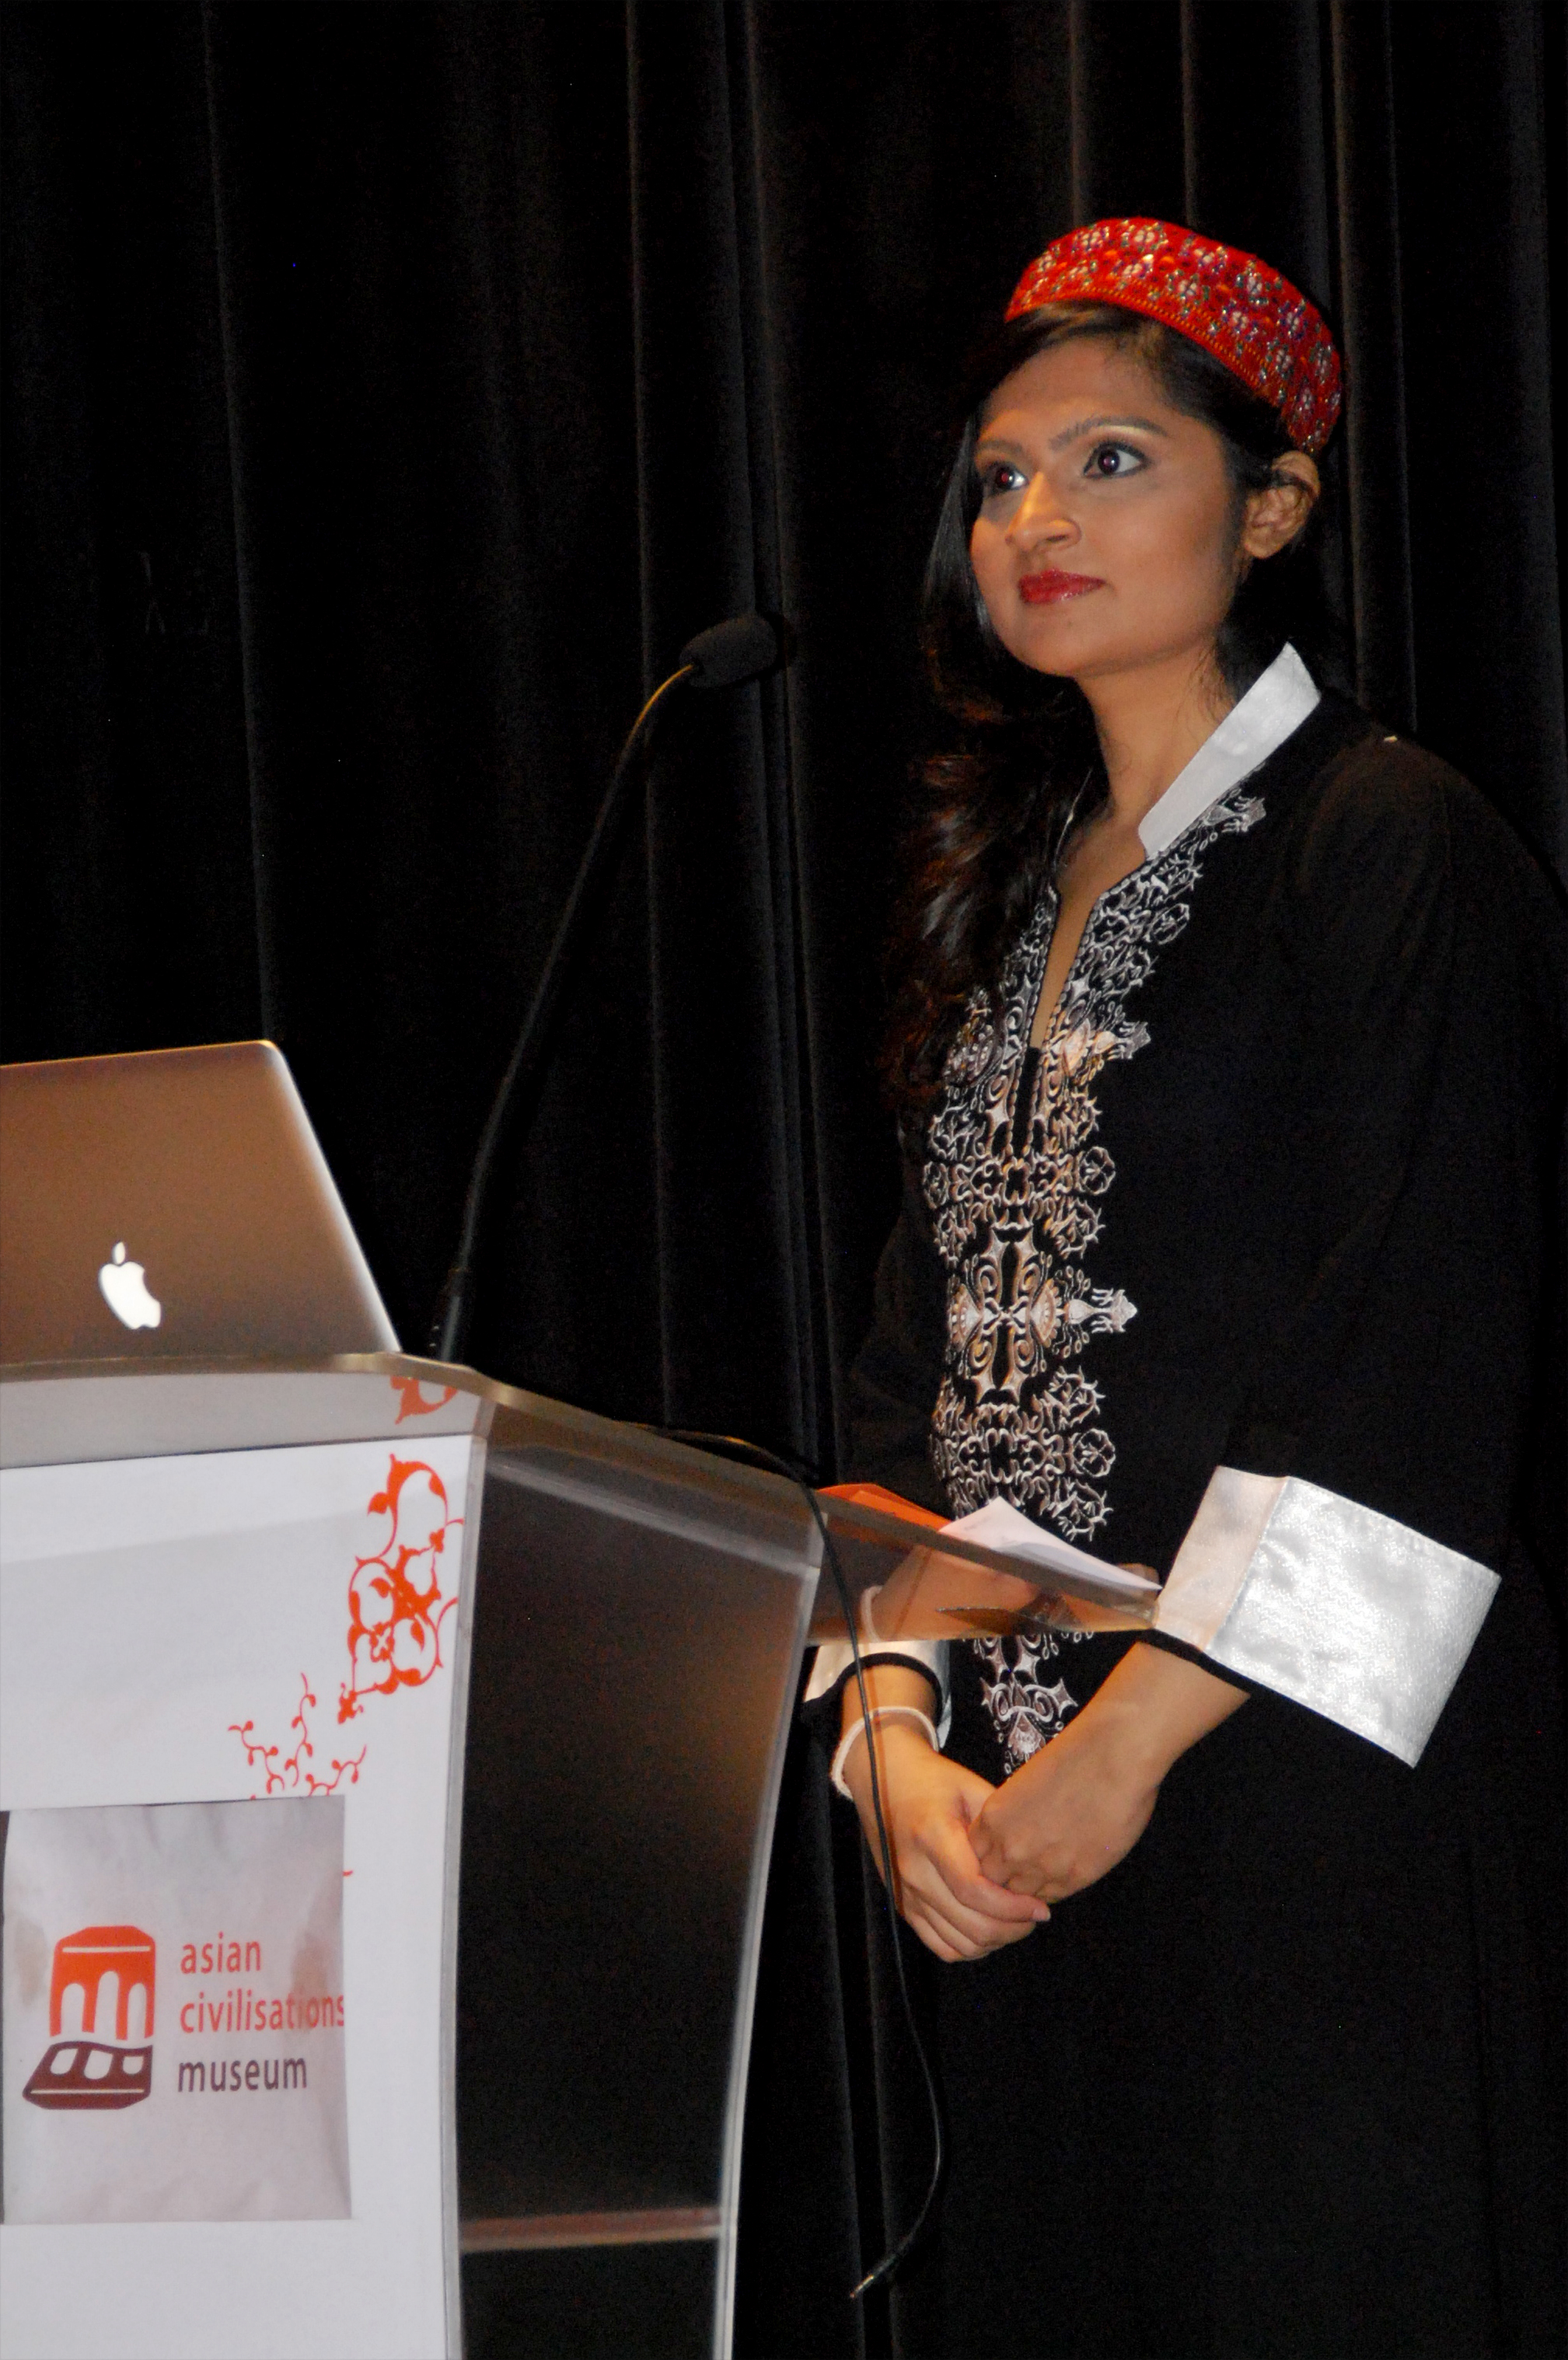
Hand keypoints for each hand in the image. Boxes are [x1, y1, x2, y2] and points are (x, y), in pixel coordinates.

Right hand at [842, 1720, 1048, 1963]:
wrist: (884, 1782)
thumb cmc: (933, 1781)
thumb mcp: (971, 1788)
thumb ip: (1000, 1826)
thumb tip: (1033, 1862)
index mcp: (932, 1836)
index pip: (974, 1890)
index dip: (1013, 1907)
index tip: (1040, 1907)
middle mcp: (914, 1871)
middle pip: (970, 1924)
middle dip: (1012, 1928)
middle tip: (1035, 1915)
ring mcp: (906, 1893)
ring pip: (959, 1944)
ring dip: (995, 1941)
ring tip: (1016, 1922)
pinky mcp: (904, 1906)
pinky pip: (941, 1946)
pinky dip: (971, 1948)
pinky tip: (989, 1930)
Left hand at [970, 1643, 1246, 1902]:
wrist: (1112, 1754)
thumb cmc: (1074, 1757)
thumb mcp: (1023, 1785)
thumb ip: (1012, 1818)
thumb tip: (1017, 1837)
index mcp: (994, 1818)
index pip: (976, 1855)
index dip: (992, 1855)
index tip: (1007, 1850)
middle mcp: (1011, 1847)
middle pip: (995, 1881)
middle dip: (1007, 1875)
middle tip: (1026, 1863)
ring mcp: (1042, 1867)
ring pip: (1022, 1896)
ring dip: (1031, 1886)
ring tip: (1048, 1866)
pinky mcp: (1075, 1877)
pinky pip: (1054, 1896)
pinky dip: (1056, 1888)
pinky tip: (1067, 1868)